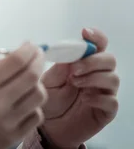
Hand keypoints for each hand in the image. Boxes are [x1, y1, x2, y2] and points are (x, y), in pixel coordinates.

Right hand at [0, 42, 47, 148]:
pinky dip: (34, 105)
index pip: (16, 61)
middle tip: (37, 56)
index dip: (28, 50)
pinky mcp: (14, 137)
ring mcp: (7, 122)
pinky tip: (26, 101)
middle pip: (31, 76)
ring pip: (39, 96)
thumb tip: (20, 57)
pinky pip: (36, 116)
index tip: (31, 45)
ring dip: (38, 84)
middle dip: (38, 61)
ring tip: (30, 80)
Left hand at [40, 28, 119, 147]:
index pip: (97, 46)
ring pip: (113, 78)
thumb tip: (65, 50)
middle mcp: (96, 75)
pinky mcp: (105, 111)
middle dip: (92, 61)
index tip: (85, 33)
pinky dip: (99, 97)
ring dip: (93, 77)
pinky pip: (112, 101)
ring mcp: (103, 93)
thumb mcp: (47, 80)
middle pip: (109, 59)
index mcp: (83, 63)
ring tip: (74, 82)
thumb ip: (58, 66)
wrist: (47, 128)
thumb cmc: (47, 101)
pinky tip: (85, 99)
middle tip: (74, 69)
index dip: (95, 37)